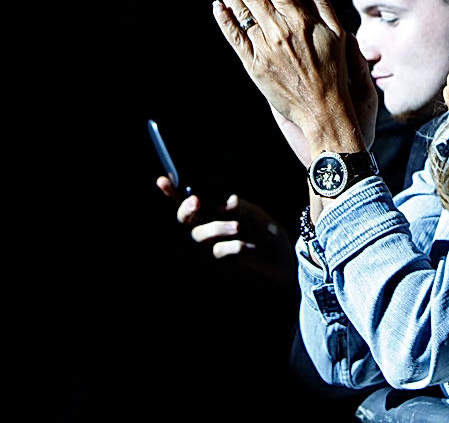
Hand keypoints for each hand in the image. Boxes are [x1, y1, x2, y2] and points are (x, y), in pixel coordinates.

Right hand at [156, 177, 294, 289]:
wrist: (286, 265)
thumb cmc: (270, 238)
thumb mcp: (258, 216)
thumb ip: (241, 207)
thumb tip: (223, 203)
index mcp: (216, 216)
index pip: (191, 204)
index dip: (172, 193)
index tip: (161, 180)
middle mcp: (208, 233)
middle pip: (184, 221)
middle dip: (185, 210)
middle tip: (196, 201)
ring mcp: (211, 251)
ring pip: (199, 236)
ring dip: (216, 227)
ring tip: (237, 226)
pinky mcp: (219, 267)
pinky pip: (218, 252)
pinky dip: (235, 246)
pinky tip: (250, 247)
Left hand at [210, 0, 373, 164]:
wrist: (323, 109)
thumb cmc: (335, 72)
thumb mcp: (338, 34)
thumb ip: (324, 4)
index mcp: (301, 20)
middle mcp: (280, 30)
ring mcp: (265, 48)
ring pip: (241, 13)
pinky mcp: (254, 65)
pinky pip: (235, 38)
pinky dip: (225, 21)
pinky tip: (217, 6)